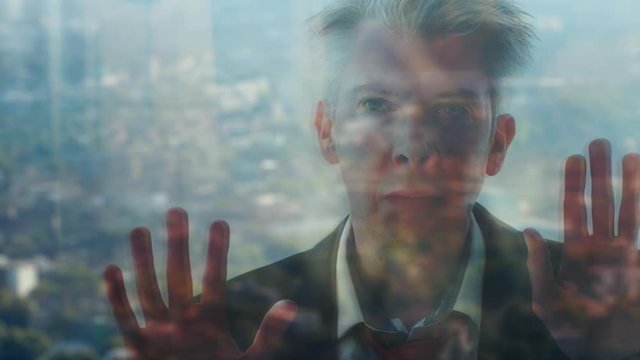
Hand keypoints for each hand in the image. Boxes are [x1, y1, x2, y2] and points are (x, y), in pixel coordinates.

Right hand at [104, 208, 296, 359]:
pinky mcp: (139, 349)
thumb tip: (291, 304)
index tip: (220, 222)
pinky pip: (126, 320)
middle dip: (177, 244)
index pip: (215, 280)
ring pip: (150, 290)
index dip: (217, 252)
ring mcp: (160, 333)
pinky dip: (117, 297)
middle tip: (176, 210)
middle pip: (179, 276)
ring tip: (139, 228)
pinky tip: (112, 269)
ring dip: (143, 261)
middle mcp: (184, 321)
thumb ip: (269, 335)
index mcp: (210, 322)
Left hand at [525, 139, 639, 358]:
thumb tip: (528, 232)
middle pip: (598, 201)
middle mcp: (598, 247)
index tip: (574, 157)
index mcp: (574, 251)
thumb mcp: (547, 299)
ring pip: (623, 209)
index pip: (573, 209)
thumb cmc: (571, 329)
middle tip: (598, 141)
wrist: (603, 348)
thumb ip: (539, 267)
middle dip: (598, 173)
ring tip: (626, 153)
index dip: (574, 184)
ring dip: (625, 182)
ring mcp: (621, 254)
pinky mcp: (636, 263)